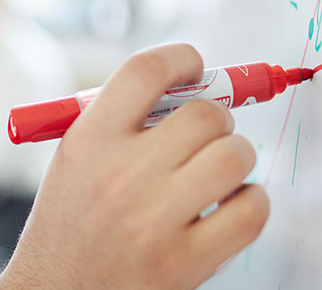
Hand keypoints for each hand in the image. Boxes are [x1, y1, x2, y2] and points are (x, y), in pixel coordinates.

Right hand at [0, 44, 268, 288]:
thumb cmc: (70, 228)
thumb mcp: (74, 162)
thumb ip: (122, 122)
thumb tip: (196, 87)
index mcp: (88, 142)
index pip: (146, 71)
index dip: (183, 59)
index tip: (194, 68)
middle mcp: (120, 176)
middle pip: (205, 114)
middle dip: (216, 120)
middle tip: (207, 137)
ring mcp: (154, 221)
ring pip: (236, 156)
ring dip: (235, 158)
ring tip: (217, 174)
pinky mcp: (185, 262)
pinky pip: (251, 209)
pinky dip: (250, 202)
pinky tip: (227, 208)